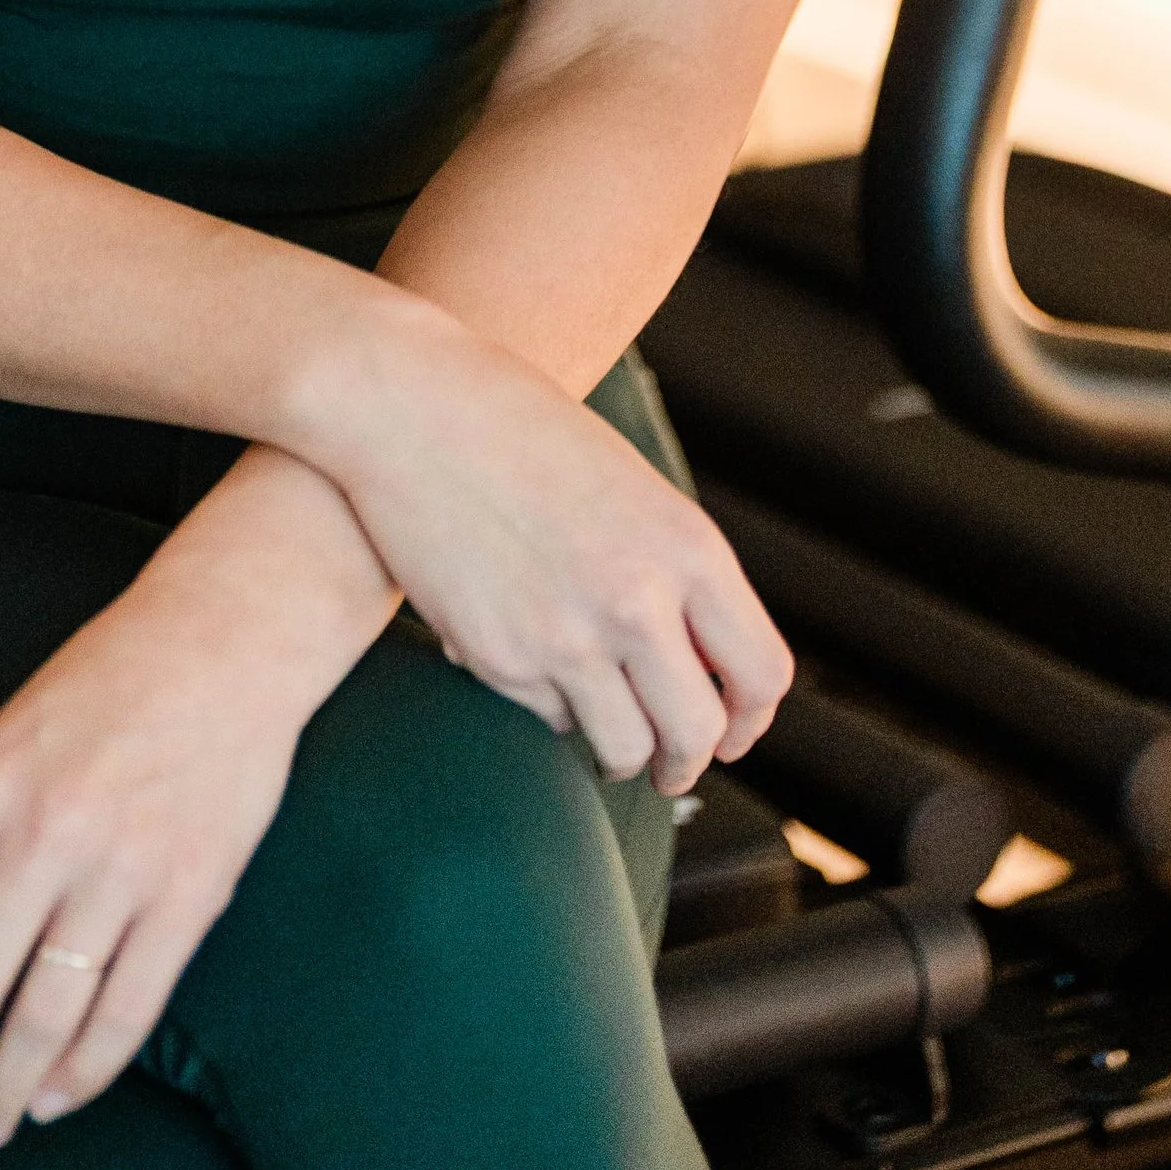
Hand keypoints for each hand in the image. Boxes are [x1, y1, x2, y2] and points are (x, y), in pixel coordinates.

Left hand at [0, 549, 317, 1157]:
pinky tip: (55, 1096)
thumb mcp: (1, 744)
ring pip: (41, 1018)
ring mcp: (119, 866)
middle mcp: (41, 832)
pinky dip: (83, 1072)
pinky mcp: (190, 893)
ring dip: (2, 1092)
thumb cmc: (104, 688)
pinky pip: (126, 1010)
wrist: (223, 638)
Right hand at [320, 311, 791, 794]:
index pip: (761, 672)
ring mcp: (565, 635)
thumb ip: (671, 567)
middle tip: (668, 765)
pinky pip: (547, 717)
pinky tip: (531, 661)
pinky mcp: (499, 658)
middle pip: (697, 732)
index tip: (731, 731)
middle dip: (685, 762)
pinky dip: (548, 706)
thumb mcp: (628, 484)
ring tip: (605, 739)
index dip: (751, 720)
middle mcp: (636, 600)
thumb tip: (701, 662)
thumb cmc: (517, 427)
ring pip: (622, 748)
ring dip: (619, 753)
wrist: (409, 404)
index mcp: (685, 547)